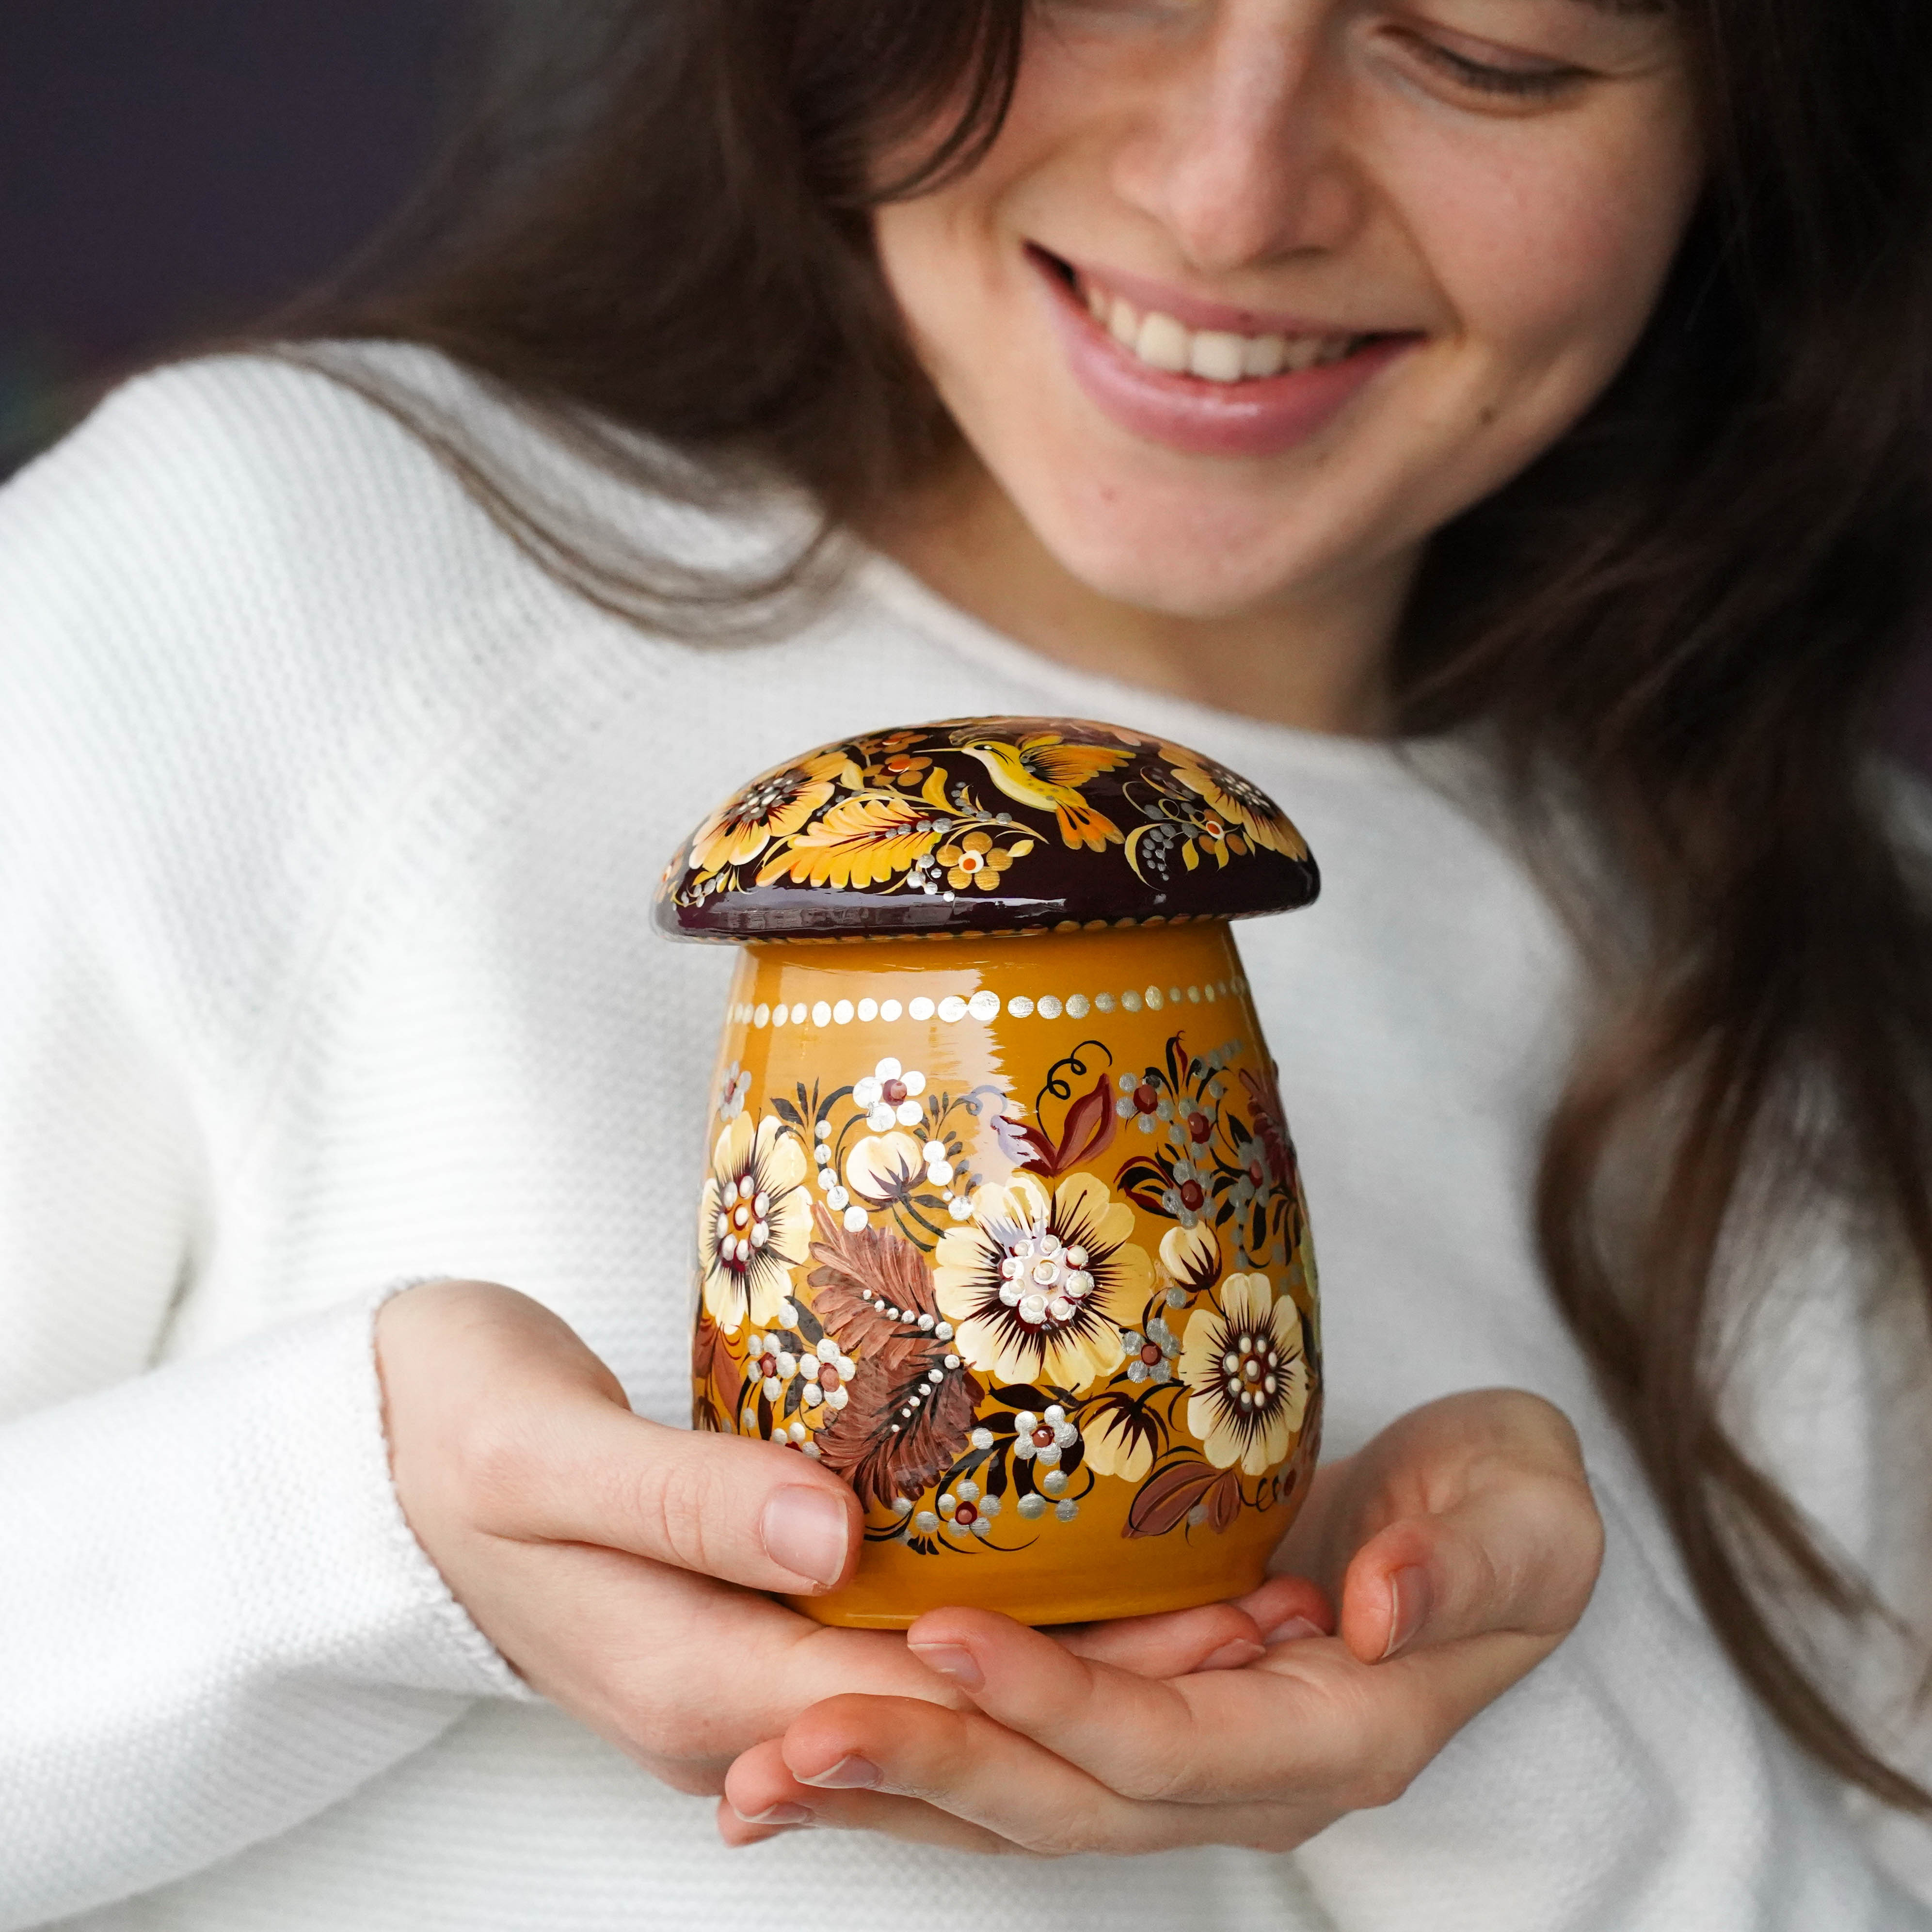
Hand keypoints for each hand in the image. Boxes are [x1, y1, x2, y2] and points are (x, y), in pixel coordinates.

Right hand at [375, 1281, 1298, 1794]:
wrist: (376, 1455)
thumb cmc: (451, 1433)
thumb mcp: (544, 1453)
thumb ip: (682, 1498)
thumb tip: (824, 1536)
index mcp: (693, 1679)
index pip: (917, 1699)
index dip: (1070, 1672)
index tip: (1208, 1630)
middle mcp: (733, 1706)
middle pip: (956, 1715)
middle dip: (1116, 1684)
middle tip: (1269, 1616)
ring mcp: (741, 1676)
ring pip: (940, 1694)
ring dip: (1079, 1664)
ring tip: (1224, 1600)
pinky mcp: (749, 1626)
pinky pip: (898, 1653)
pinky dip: (1001, 1632)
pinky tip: (1083, 1584)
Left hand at [717, 1388, 1603, 1851]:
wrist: (1484, 1515)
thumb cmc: (1509, 1508)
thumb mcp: (1529, 1519)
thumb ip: (1470, 1566)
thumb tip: (1384, 1612)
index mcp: (1329, 1734)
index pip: (1166, 1744)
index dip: (1053, 1704)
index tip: (940, 1635)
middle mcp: (1241, 1773)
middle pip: (1063, 1797)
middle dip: (924, 1771)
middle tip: (781, 1741)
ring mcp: (1183, 1755)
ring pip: (1019, 1798)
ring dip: (888, 1789)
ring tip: (752, 1777)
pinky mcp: (1141, 1717)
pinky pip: (1015, 1758)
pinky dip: (914, 1759)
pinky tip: (809, 1749)